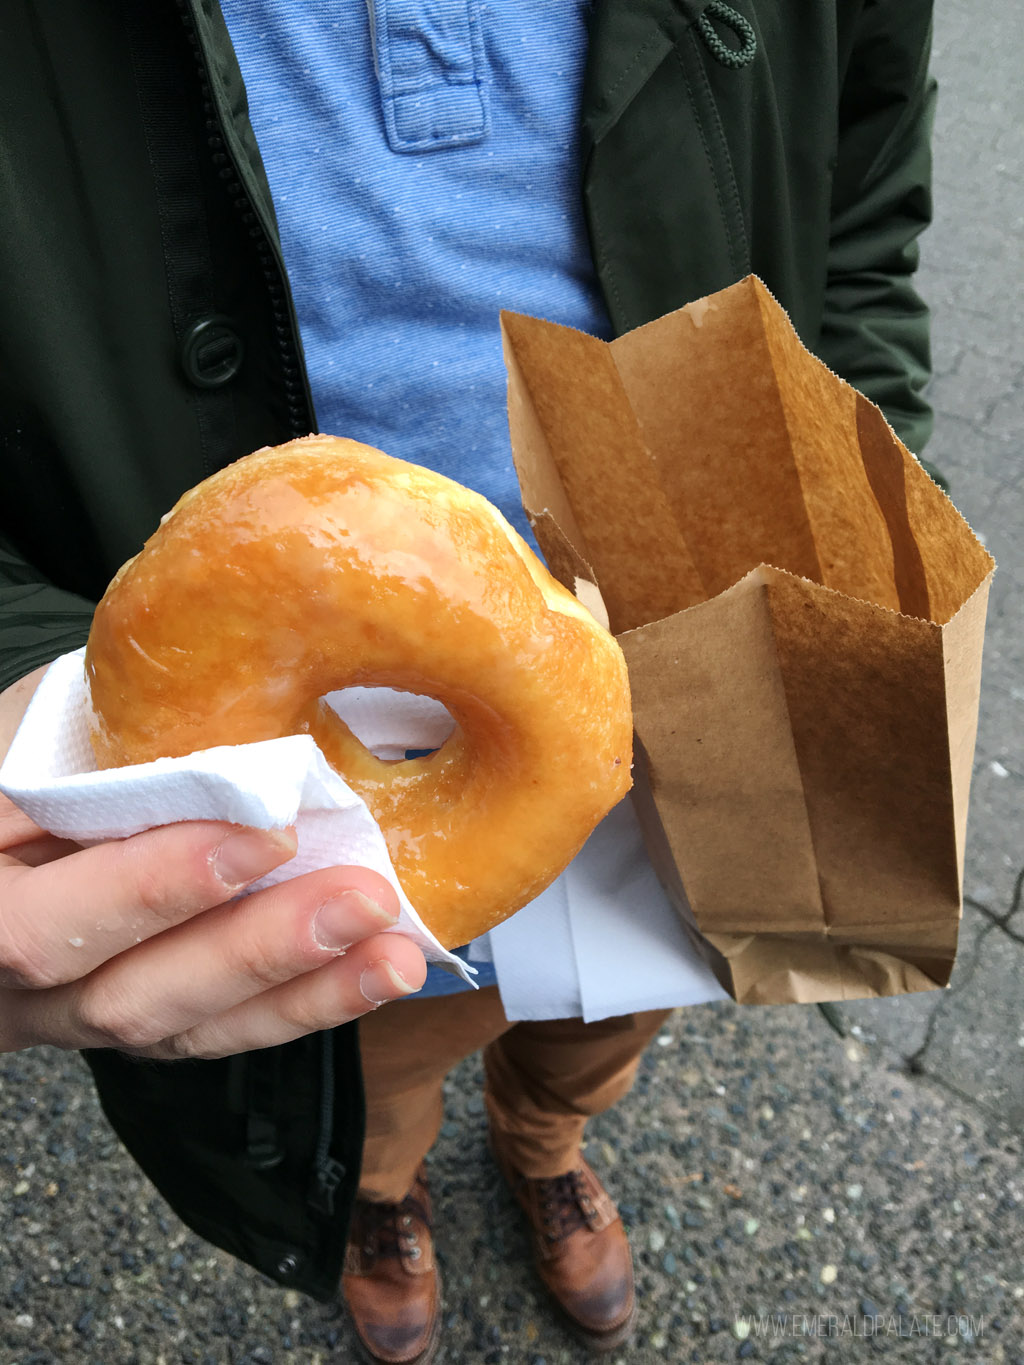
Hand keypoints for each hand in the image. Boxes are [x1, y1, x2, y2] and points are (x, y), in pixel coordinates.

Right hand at [0, 669, 426, 1059]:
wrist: (22, 802)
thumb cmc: (34, 745)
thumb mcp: (42, 730)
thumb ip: (109, 754)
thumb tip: (251, 742)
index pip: (41, 926)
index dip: (152, 889)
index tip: (266, 836)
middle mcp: (18, 984)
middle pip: (127, 997)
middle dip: (254, 952)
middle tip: (362, 899)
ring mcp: (82, 1013)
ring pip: (187, 1030)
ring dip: (302, 992)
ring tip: (393, 954)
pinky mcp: (150, 1017)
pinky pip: (224, 1031)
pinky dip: (304, 1002)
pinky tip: (376, 970)